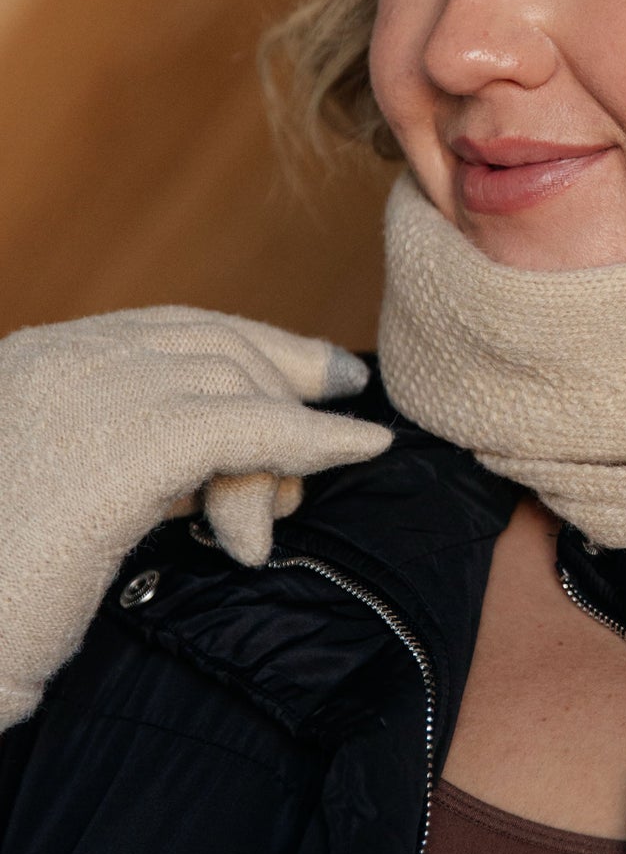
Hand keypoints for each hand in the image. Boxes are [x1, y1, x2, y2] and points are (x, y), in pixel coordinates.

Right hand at [0, 307, 392, 727]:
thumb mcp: (69, 500)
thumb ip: (135, 458)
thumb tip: (234, 459)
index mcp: (36, 360)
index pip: (171, 330)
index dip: (257, 344)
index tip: (323, 372)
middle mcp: (64, 358)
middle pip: (217, 345)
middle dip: (287, 387)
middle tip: (338, 435)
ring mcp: (95, 391)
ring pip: (238, 388)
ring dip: (278, 450)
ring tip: (264, 523)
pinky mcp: (133, 443)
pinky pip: (254, 426)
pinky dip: (315, 439)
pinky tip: (363, 449)